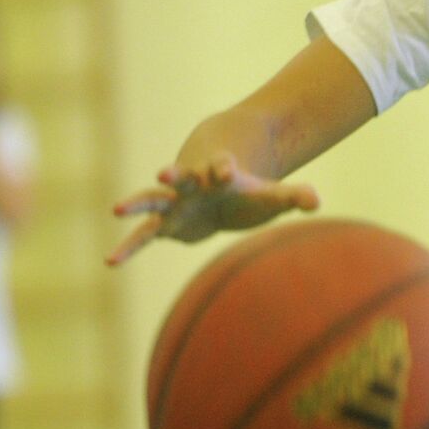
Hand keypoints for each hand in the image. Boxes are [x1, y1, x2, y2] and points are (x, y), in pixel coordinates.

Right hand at [107, 153, 318, 265]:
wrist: (218, 186)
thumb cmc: (247, 191)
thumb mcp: (272, 195)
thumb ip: (293, 196)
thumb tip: (316, 201)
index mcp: (221, 175)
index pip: (222, 167)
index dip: (224, 168)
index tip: (225, 169)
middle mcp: (193, 185)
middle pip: (182, 177)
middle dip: (174, 174)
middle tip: (164, 172)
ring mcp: (176, 202)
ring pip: (153, 201)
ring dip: (137, 203)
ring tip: (116, 208)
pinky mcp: (166, 224)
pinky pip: (144, 235)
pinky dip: (130, 246)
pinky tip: (111, 261)